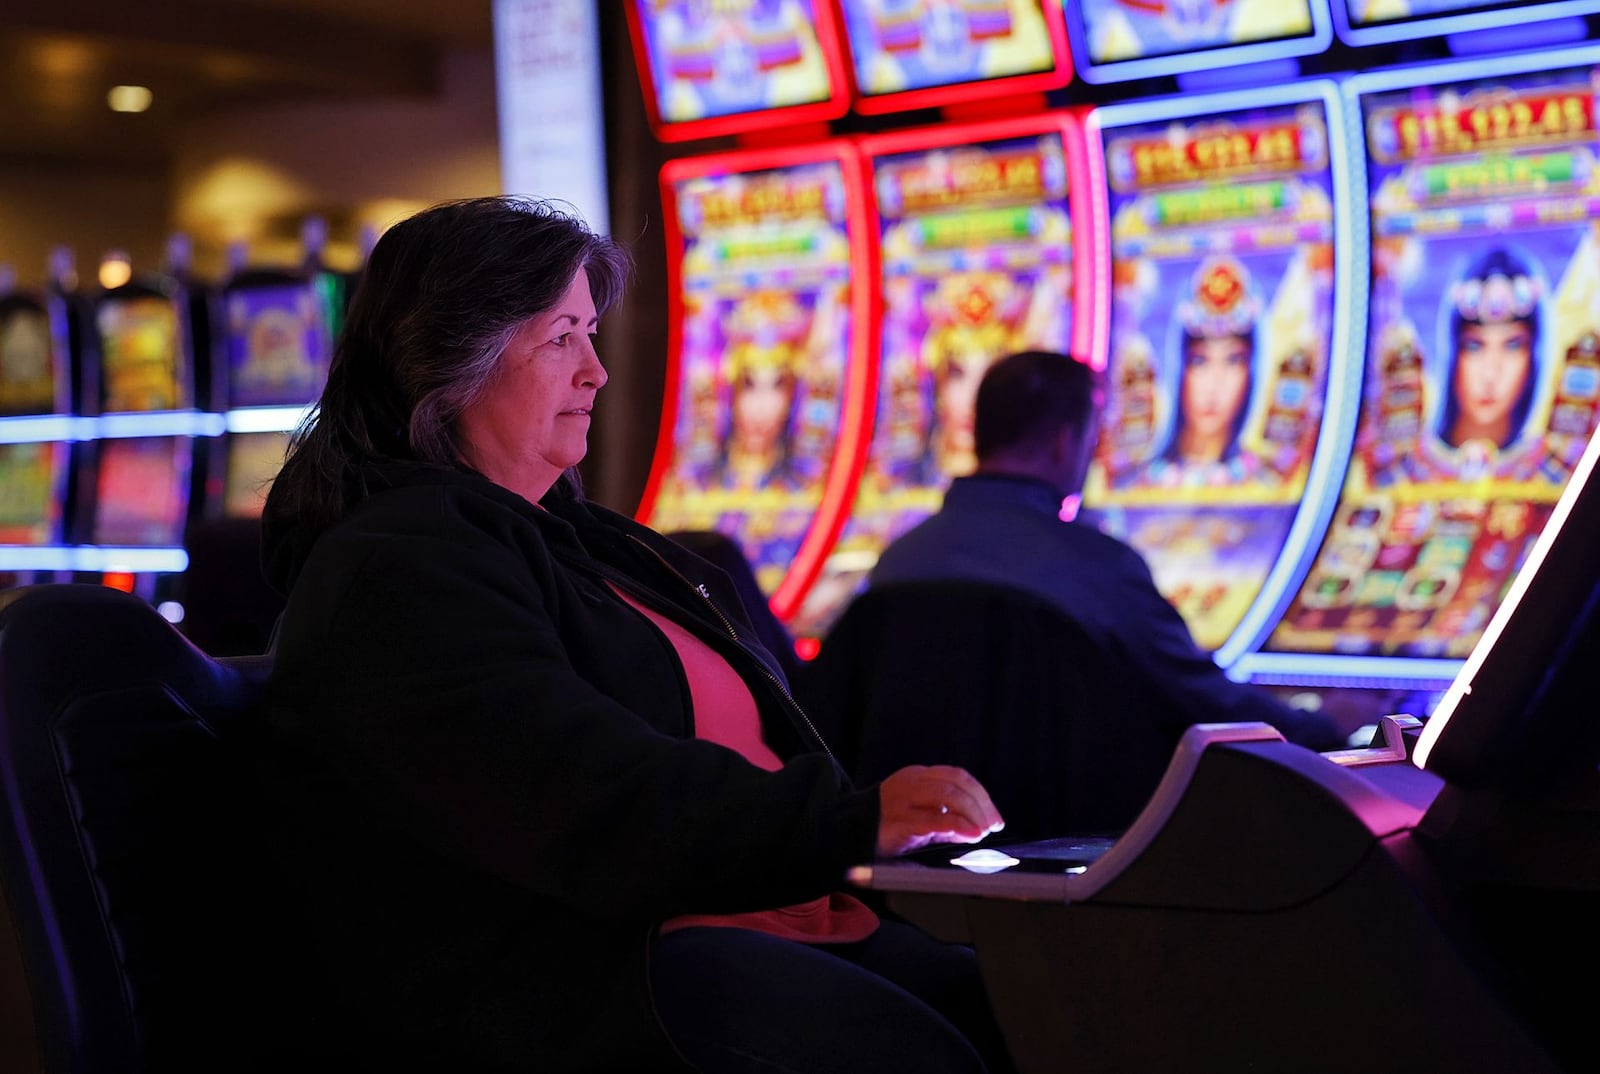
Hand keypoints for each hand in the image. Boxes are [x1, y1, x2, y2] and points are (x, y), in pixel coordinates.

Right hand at [876, 765, 1004, 856]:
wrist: (847, 833)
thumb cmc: (886, 825)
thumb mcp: (920, 818)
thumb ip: (947, 821)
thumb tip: (977, 829)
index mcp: (918, 776)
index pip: (957, 776)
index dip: (981, 795)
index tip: (995, 818)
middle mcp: (911, 782)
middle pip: (956, 783)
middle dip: (981, 805)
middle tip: (993, 825)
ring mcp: (902, 799)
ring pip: (947, 795)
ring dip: (972, 813)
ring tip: (982, 831)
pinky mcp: (896, 820)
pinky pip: (932, 819)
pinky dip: (956, 825)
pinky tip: (969, 834)